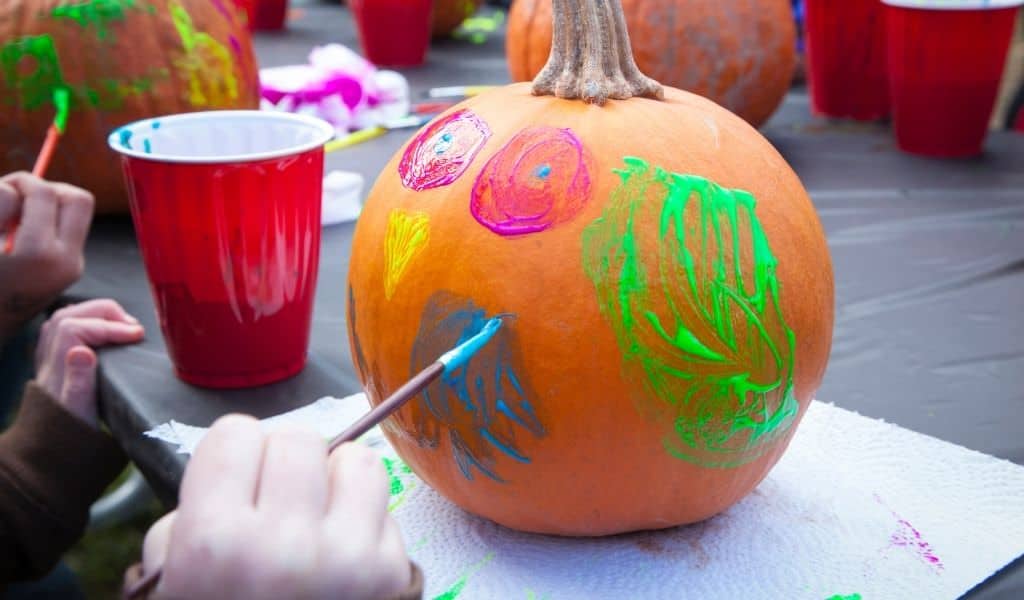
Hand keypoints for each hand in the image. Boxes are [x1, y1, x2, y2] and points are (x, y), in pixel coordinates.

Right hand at [0, 172, 93, 344]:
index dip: (19, 184)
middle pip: (77, 199)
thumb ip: (0, 206)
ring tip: (15, 218)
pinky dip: (47, 221)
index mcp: (38, 254)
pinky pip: (68, 229)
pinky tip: (22, 234)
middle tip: (15, 200)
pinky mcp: (71, 270)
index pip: (44, 193)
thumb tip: (13, 189)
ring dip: (47, 204)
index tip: (3, 194)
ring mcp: (72, 267)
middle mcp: (65, 262)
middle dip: (46, 190)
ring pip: (76, 212)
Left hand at [35, 299, 144, 426]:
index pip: (78, 327)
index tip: (137, 335)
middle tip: (133, 327)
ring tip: (123, 324)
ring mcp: (49, 358)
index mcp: (56, 367)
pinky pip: (65, 328)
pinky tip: (103, 331)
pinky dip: (86, 321)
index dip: (110, 326)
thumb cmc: (72, 434)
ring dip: (96, 314)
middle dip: (105, 313)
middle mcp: (48, 358)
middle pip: (70, 315)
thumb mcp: (80, 412)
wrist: (52, 451)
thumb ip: (80, 381)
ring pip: (66, 317)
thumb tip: (82, 350)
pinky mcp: (55, 362)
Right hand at [142, 416, 411, 599]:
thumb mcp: (170, 576)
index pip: (235, 432)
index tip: (235, 482)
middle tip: (279, 501)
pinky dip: (364, 518)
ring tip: (318, 518)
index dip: (234, 455)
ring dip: (337, 480)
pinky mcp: (392, 572)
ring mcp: (347, 558)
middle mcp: (285, 544)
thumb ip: (195, 510)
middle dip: (286, 464)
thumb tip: (250, 457)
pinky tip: (343, 553)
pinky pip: (384, 504)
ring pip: (358, 459)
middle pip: (299, 439)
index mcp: (214, 542)